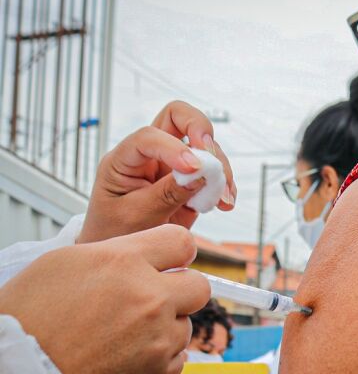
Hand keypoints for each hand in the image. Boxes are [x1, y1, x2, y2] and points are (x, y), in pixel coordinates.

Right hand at [0, 225, 210, 373]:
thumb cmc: (28, 320)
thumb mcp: (63, 263)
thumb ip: (119, 253)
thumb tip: (151, 255)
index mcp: (125, 263)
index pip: (182, 242)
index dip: (175, 252)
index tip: (168, 262)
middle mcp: (150, 299)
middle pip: (199, 286)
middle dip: (180, 291)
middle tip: (152, 301)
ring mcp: (159, 340)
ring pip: (185, 326)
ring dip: (164, 329)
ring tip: (121, 337)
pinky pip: (177, 360)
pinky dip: (157, 360)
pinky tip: (124, 360)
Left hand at [78, 101, 235, 243]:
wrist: (124, 256)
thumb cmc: (116, 232)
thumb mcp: (136, 216)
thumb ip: (166, 194)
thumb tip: (200, 174)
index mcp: (124, 159)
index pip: (149, 136)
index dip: (174, 148)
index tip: (194, 169)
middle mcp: (149, 154)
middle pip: (178, 117)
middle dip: (202, 131)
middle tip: (212, 158)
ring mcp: (171, 164)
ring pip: (204, 144)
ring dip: (219, 166)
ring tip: (224, 197)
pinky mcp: (190, 180)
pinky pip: (213, 170)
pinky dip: (224, 183)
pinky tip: (225, 203)